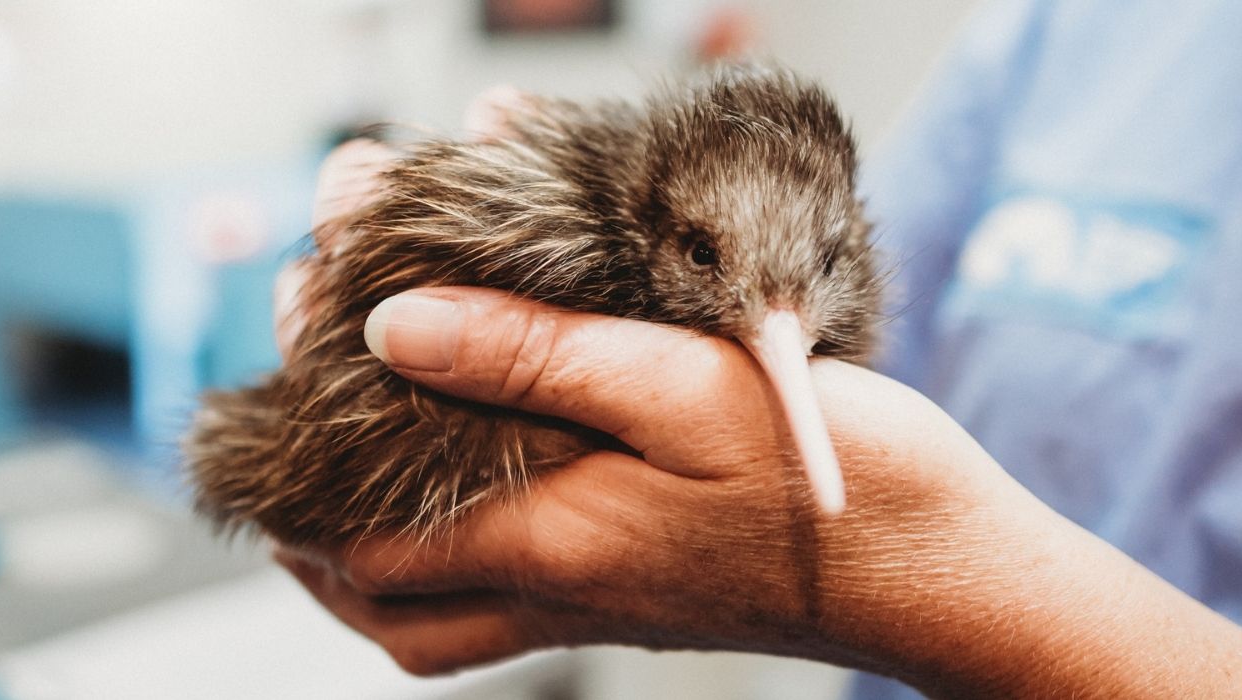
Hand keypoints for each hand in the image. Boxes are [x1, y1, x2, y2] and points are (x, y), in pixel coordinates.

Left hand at [270, 135, 1241, 698]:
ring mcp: (602, 610)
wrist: (949, 580)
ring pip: (434, 626)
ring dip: (371, 566)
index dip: (299, 458)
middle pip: (379, 605)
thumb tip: (400, 327)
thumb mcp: (691, 387)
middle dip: (309, 533)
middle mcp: (561, 593)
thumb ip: (540, 359)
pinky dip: (450, 570)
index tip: (295, 357)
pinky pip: (502, 614)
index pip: (363, 532)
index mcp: (554, 542)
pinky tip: (481, 504)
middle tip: (291, 447)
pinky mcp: (642, 604)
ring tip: (355, 490)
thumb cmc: (843, 487)